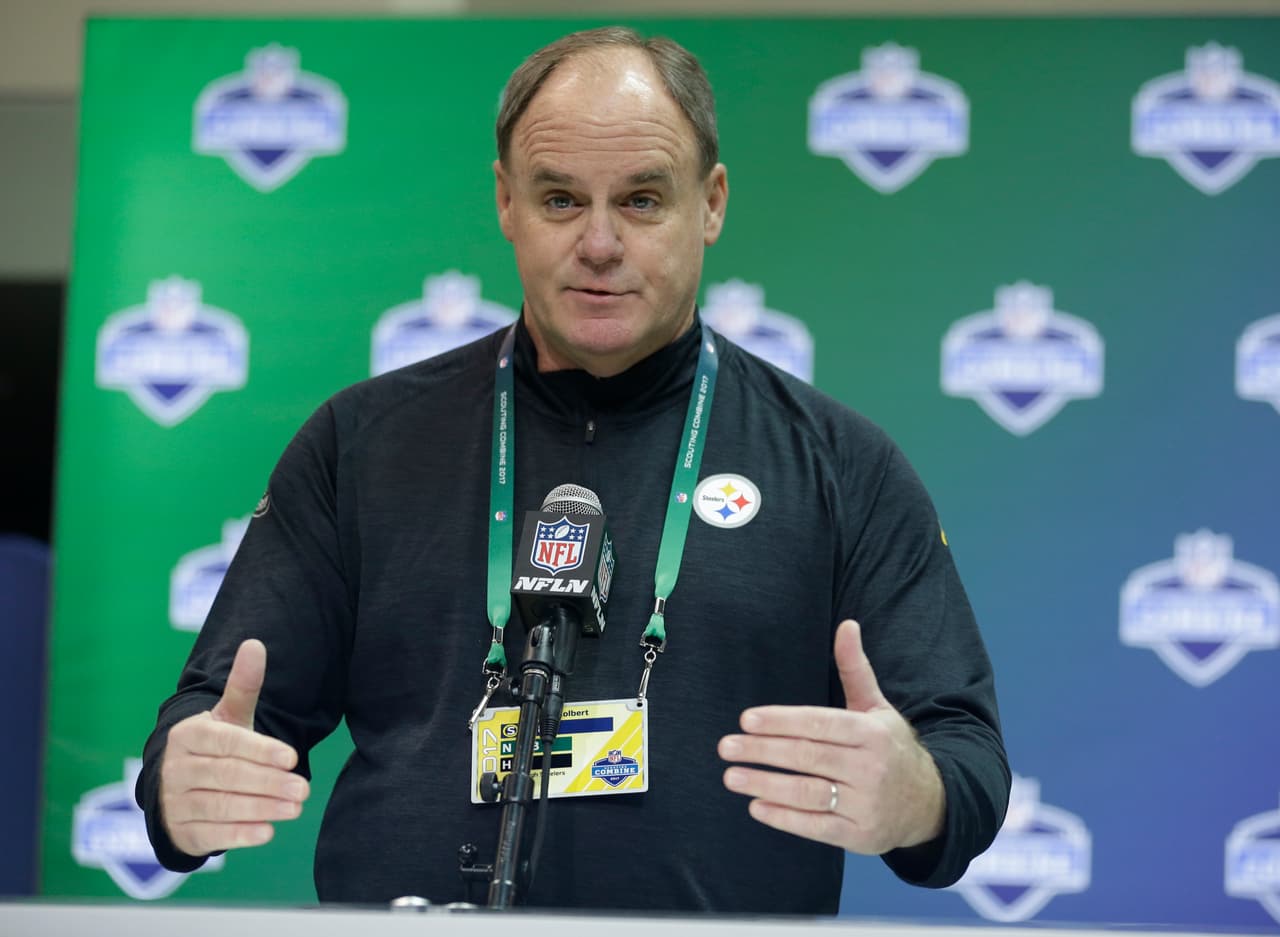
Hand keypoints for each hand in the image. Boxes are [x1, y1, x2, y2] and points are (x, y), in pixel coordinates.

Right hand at [159, 639, 308, 855]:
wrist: (177, 786)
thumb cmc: (216, 746)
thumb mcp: (229, 717)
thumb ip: (243, 686)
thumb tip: (255, 644)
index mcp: (190, 736)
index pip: (228, 743)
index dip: (261, 750)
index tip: (292, 757)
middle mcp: (177, 768)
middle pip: (227, 776)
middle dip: (268, 783)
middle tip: (304, 789)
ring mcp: (175, 802)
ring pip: (220, 805)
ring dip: (260, 808)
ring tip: (295, 809)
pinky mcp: (181, 831)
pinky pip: (211, 834)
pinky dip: (239, 835)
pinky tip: (267, 832)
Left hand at [717, 619, 943, 854]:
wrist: (930, 803)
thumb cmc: (890, 748)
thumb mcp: (877, 707)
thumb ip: (855, 669)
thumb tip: (847, 624)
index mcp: (871, 732)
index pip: (820, 723)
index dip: (781, 721)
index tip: (746, 720)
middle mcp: (870, 767)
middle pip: (808, 756)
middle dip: (763, 751)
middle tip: (726, 747)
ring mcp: (866, 804)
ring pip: (809, 793)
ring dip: (766, 785)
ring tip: (732, 776)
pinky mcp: (860, 835)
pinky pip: (816, 827)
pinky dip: (785, 818)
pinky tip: (757, 807)